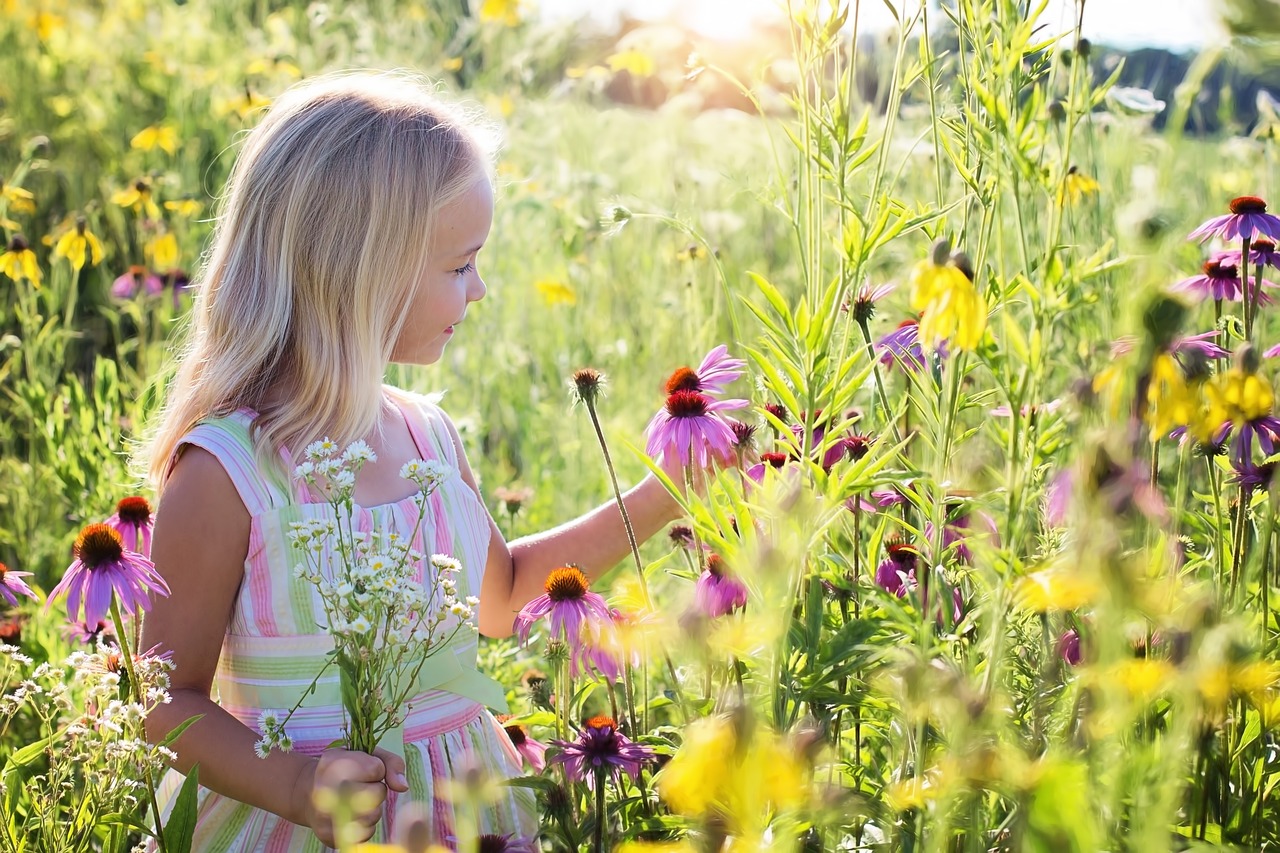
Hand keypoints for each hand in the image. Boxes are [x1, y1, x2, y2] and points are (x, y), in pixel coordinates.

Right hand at [292, 746, 408, 845]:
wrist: (307, 793)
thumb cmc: (344, 770)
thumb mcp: (365, 755)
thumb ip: (390, 763)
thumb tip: (403, 786)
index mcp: (334, 763)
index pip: (376, 769)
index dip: (376, 769)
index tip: (363, 770)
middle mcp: (325, 790)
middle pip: (377, 794)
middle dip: (376, 790)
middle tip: (361, 786)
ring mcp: (325, 816)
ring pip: (373, 815)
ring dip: (373, 808)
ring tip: (356, 801)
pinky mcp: (330, 837)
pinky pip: (365, 834)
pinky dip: (365, 825)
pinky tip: (352, 815)